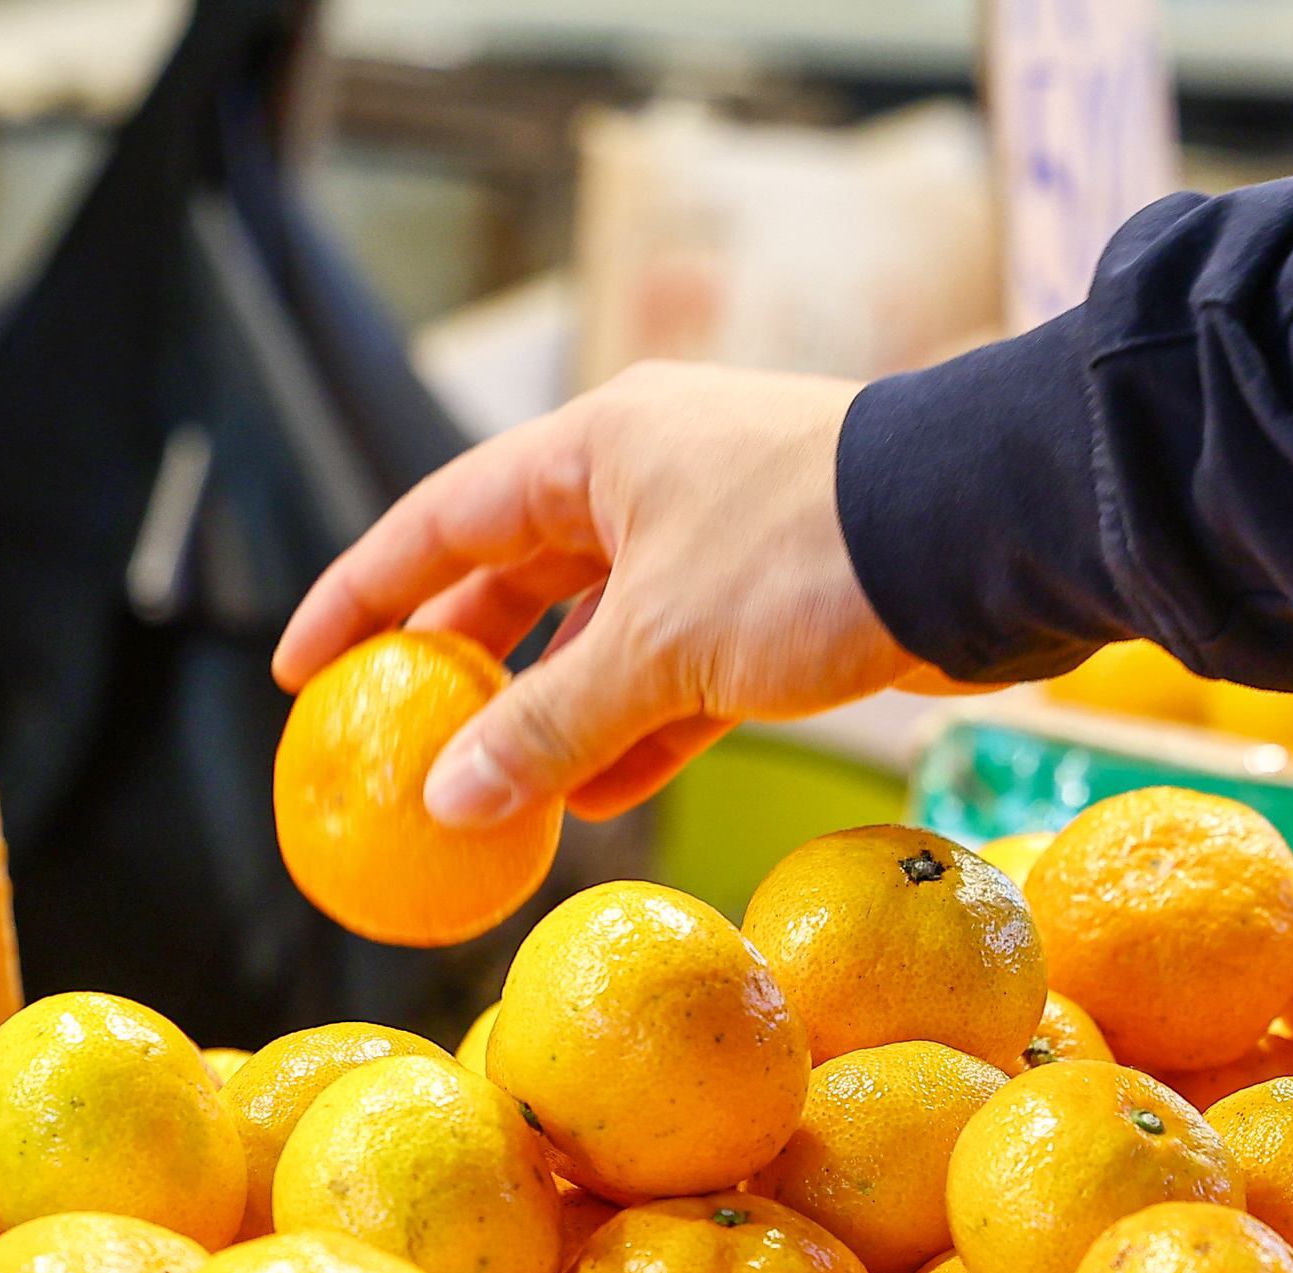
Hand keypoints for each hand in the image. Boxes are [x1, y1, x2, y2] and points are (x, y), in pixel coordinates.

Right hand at [273, 365, 926, 826]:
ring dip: (549, 714)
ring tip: (491, 795)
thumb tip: (448, 800)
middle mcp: (649, 480)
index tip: (301, 665)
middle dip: (457, 662)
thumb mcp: (661, 648)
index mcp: (598, 449)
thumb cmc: (814, 557)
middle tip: (396, 738)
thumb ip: (550, 727)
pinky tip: (597, 805)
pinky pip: (677, 674)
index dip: (362, 592)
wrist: (991, 537)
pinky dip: (635, 735)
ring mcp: (714, 541)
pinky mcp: (779, 604)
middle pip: (516, 574)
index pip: (440, 519)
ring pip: (600, 633)